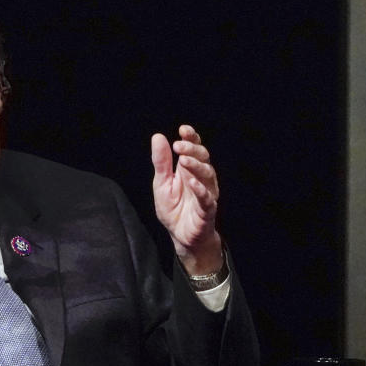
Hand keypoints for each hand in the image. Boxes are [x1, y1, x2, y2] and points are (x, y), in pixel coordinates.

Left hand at [151, 124, 222, 274]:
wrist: (181, 235)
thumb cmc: (173, 209)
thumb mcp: (162, 182)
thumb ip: (162, 162)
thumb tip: (158, 137)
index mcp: (189, 170)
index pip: (194, 149)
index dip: (191, 138)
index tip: (183, 129)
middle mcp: (201, 179)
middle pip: (203, 158)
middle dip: (192, 149)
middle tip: (179, 145)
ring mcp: (206, 193)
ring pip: (207, 175)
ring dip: (196, 166)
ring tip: (184, 160)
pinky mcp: (207, 210)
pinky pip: (207, 198)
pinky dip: (200, 190)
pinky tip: (192, 183)